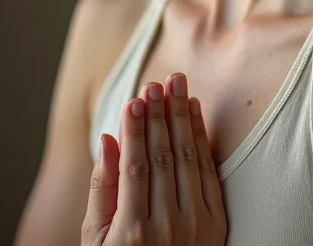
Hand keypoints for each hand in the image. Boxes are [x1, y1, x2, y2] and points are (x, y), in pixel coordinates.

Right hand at [81, 73, 227, 244]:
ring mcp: (196, 227)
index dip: (134, 131)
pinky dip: (202, 137)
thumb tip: (108, 140)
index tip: (134, 99)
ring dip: (182, 116)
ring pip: (188, 158)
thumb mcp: (96, 242)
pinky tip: (195, 110)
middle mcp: (167, 230)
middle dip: (159, 115)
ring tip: (177, 84)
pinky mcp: (216, 223)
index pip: (135, 168)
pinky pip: (208, 170)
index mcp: (132, 236)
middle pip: (163, 157)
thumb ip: (102, 190)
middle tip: (156, 82)